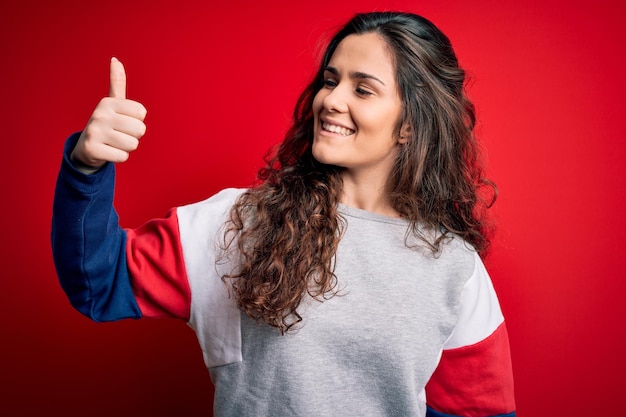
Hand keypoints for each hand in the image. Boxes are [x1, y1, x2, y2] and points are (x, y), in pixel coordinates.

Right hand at [70, 57, 146, 172]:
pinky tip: (109, 151)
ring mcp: (94, 131)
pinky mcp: (92, 149)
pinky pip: (123, 156)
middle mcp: (100, 114)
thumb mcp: (112, 103)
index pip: (142, 113)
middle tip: (119, 134)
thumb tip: (115, 59)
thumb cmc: (106, 124)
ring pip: (133, 144)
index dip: (137, 120)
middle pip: (140, 129)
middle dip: (134, 136)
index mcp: (108, 102)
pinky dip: (119, 157)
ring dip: (127, 147)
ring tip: (114, 143)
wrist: (86, 148)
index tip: (123, 121)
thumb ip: (117, 83)